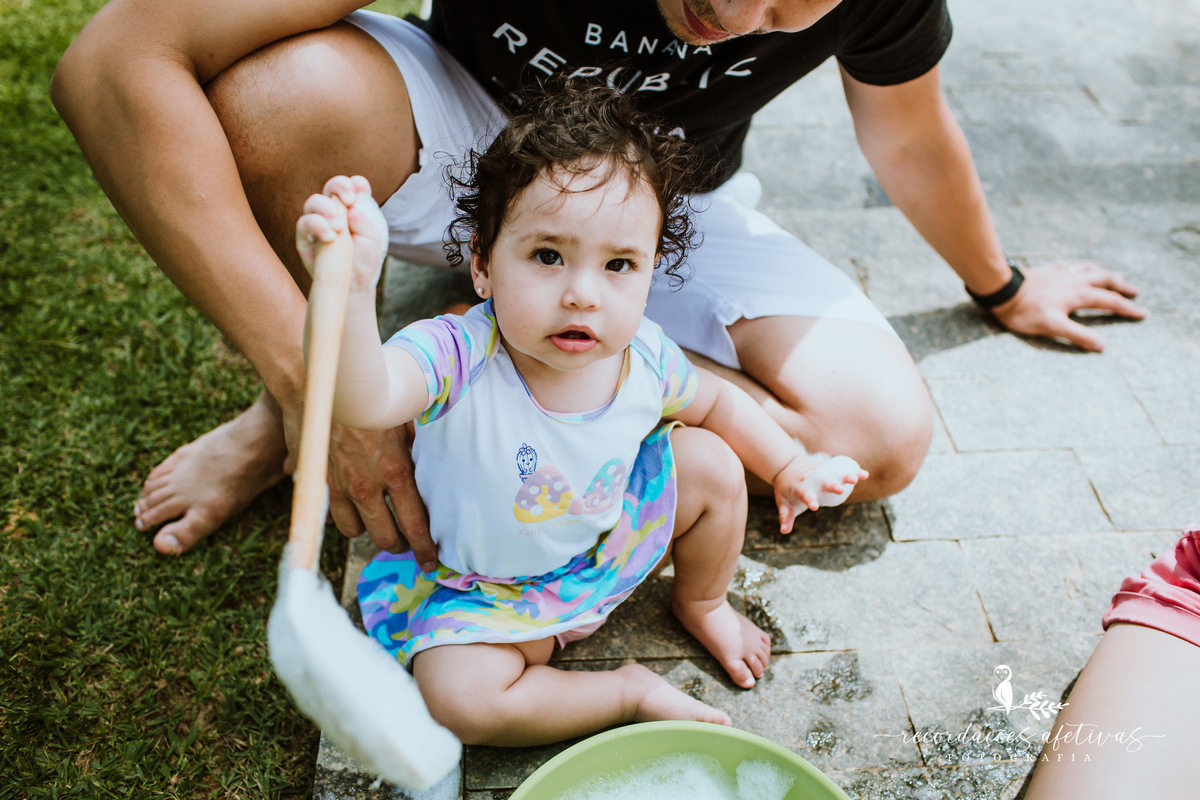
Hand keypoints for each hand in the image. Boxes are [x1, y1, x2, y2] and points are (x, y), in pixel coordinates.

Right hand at [280, 385, 437, 570]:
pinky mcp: (320, 483)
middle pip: (387, 538)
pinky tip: (356, 512)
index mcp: (396, 471)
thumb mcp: (405, 418)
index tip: (431, 561)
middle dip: (401, 546)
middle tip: (409, 544)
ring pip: (357, 533)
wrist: (320, 386)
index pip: (415, 525)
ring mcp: (341, 487)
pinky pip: (334, 517)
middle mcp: (368, 486)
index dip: (425, 548)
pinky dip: (347, 520)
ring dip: (372, 533)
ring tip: (382, 527)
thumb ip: (418, 445)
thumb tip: (435, 459)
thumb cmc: (369, 396)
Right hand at [295, 174, 387, 291]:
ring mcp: (317, 223)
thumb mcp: (373, 238)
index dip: (352, 183)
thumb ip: (365, 219)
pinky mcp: (304, 238)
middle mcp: (333, 211)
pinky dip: (316, 225)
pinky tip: (330, 236)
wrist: (355, 284)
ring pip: (313, 202)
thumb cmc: (365, 259)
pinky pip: (303, 223)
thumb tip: (352, 205)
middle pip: (329, 188)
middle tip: (349, 200)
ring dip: (326, 208)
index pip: (349, 186)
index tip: (358, 190)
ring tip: (339, 225)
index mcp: (352, 207)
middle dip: (338, 186)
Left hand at [774, 454, 868, 533]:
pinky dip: (853, 471)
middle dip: (831, 485)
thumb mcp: (783, 503)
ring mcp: (820, 472)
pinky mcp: (828, 468)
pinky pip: (842, 469)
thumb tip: (784, 531)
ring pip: (834, 473)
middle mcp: (811, 479)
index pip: (804, 493)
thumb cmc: (787, 490)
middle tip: (840, 490)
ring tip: (856, 478)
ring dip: (845, 475)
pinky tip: (864, 474)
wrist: (787, 467)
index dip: (809, 499)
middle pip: (822, 482)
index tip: (814, 506)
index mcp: (799, 487)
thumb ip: (785, 517)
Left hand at [990, 261, 1145, 351]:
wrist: (1002, 289)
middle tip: (1136, 291)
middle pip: (1105, 281)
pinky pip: (1070, 265)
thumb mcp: (1052, 327)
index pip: (1110, 302)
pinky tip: (1077, 268)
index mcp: (1079, 295)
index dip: (1128, 309)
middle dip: (1122, 286)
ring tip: (1113, 276)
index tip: (1143, 313)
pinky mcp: (1047, 269)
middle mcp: (1074, 281)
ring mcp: (1061, 273)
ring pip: (1090, 270)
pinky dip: (1080, 267)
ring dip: (1105, 274)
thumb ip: (1078, 335)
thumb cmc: (1024, 311)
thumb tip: (1102, 345)